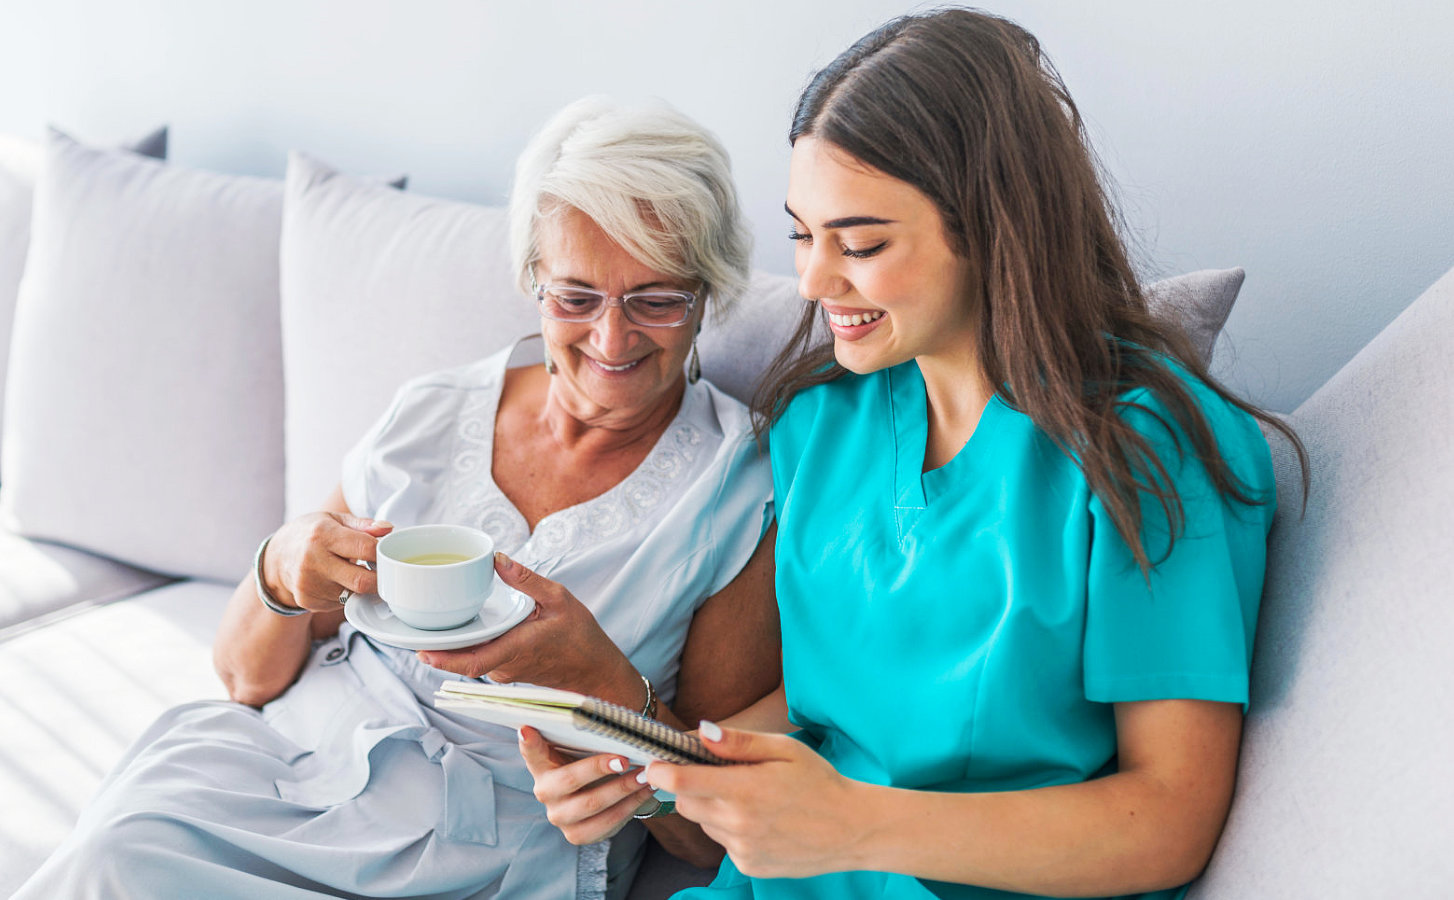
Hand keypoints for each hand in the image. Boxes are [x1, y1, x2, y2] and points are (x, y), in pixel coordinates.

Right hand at [265, 511, 392, 612]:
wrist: (278, 556)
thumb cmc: (311, 534)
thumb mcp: (335, 520)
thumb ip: (364, 525)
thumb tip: (388, 528)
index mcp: (322, 535)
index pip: (366, 548)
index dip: (382, 552)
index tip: (385, 552)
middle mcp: (312, 561)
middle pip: (362, 581)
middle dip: (379, 578)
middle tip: (380, 570)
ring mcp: (308, 585)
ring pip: (353, 594)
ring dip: (361, 586)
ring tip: (353, 571)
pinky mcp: (308, 601)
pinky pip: (341, 603)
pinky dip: (346, 594)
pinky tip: (337, 581)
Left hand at [418, 555, 637, 702]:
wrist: (594, 671)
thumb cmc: (581, 637)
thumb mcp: (559, 599)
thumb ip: (527, 580)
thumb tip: (498, 560)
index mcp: (517, 648)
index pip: (473, 661)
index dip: (444, 659)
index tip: (420, 650)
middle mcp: (506, 666)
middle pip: (462, 661)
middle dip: (436, 648)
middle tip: (410, 628)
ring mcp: (504, 672)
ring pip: (469, 660)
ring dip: (450, 646)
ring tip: (428, 623)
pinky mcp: (506, 671)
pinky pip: (479, 659)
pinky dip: (465, 646)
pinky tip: (457, 628)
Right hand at [518, 726, 656, 844]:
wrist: (597, 794)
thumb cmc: (589, 760)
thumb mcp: (582, 745)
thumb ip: (581, 732)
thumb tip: (598, 714)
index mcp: (541, 764)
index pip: (531, 750)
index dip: (529, 742)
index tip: (528, 728)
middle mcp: (544, 791)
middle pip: (569, 779)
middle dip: (599, 768)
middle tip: (624, 759)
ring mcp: (559, 816)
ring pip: (592, 804)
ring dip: (623, 789)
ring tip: (645, 775)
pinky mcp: (577, 835)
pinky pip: (606, 823)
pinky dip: (630, 806)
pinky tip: (646, 791)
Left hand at [645, 723, 863, 878]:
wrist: (852, 830)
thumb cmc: (820, 782)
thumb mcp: (785, 749)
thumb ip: (740, 742)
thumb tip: (701, 733)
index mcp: (745, 790)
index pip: (682, 783)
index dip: (661, 771)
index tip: (654, 764)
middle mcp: (739, 824)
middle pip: (685, 804)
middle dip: (690, 787)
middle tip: (715, 773)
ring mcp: (742, 849)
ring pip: (705, 823)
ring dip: (713, 808)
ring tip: (750, 797)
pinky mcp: (748, 865)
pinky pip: (723, 842)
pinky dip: (731, 829)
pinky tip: (761, 820)